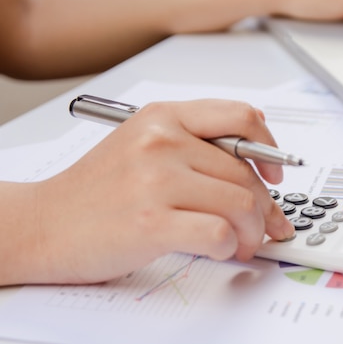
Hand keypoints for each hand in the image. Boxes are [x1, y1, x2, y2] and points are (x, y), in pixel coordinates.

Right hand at [29, 99, 294, 283]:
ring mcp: (155, 180)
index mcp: (164, 117)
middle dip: (265, 208)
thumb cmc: (97, 190)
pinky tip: (217, 250)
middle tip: (265, 227)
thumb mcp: (143, 146)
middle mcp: (162, 142)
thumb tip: (259, 165)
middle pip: (246, 172)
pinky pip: (219, 233)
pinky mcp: (151, 222)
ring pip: (241, 204)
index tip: (275, 175)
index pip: (242, 117)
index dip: (269, 149)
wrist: (42, 224)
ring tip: (240, 243)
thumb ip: (196, 146)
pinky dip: (228, 247)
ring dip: (251, 232)